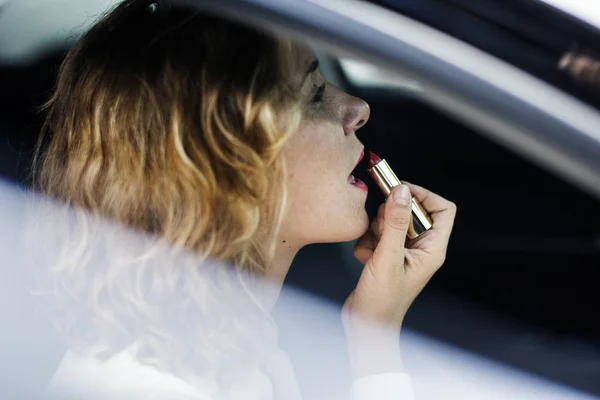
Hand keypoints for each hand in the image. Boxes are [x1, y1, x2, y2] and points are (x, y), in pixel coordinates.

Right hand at [343, 183, 455, 330]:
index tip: (402, 190)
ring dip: (376, 229)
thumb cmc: (383, 301)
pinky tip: (365, 257)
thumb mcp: (388, 257)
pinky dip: (368, 240)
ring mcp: (403, 251)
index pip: (443, 209)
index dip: (424, 195)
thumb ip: (395, 223)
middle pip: (412, 212)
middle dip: (391, 215)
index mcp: (432, 249)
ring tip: (372, 249)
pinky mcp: (387, 255)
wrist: (365, 325)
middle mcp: (420, 248)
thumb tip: (402, 192)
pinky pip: (378, 233)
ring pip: (391, 221)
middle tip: (381, 227)